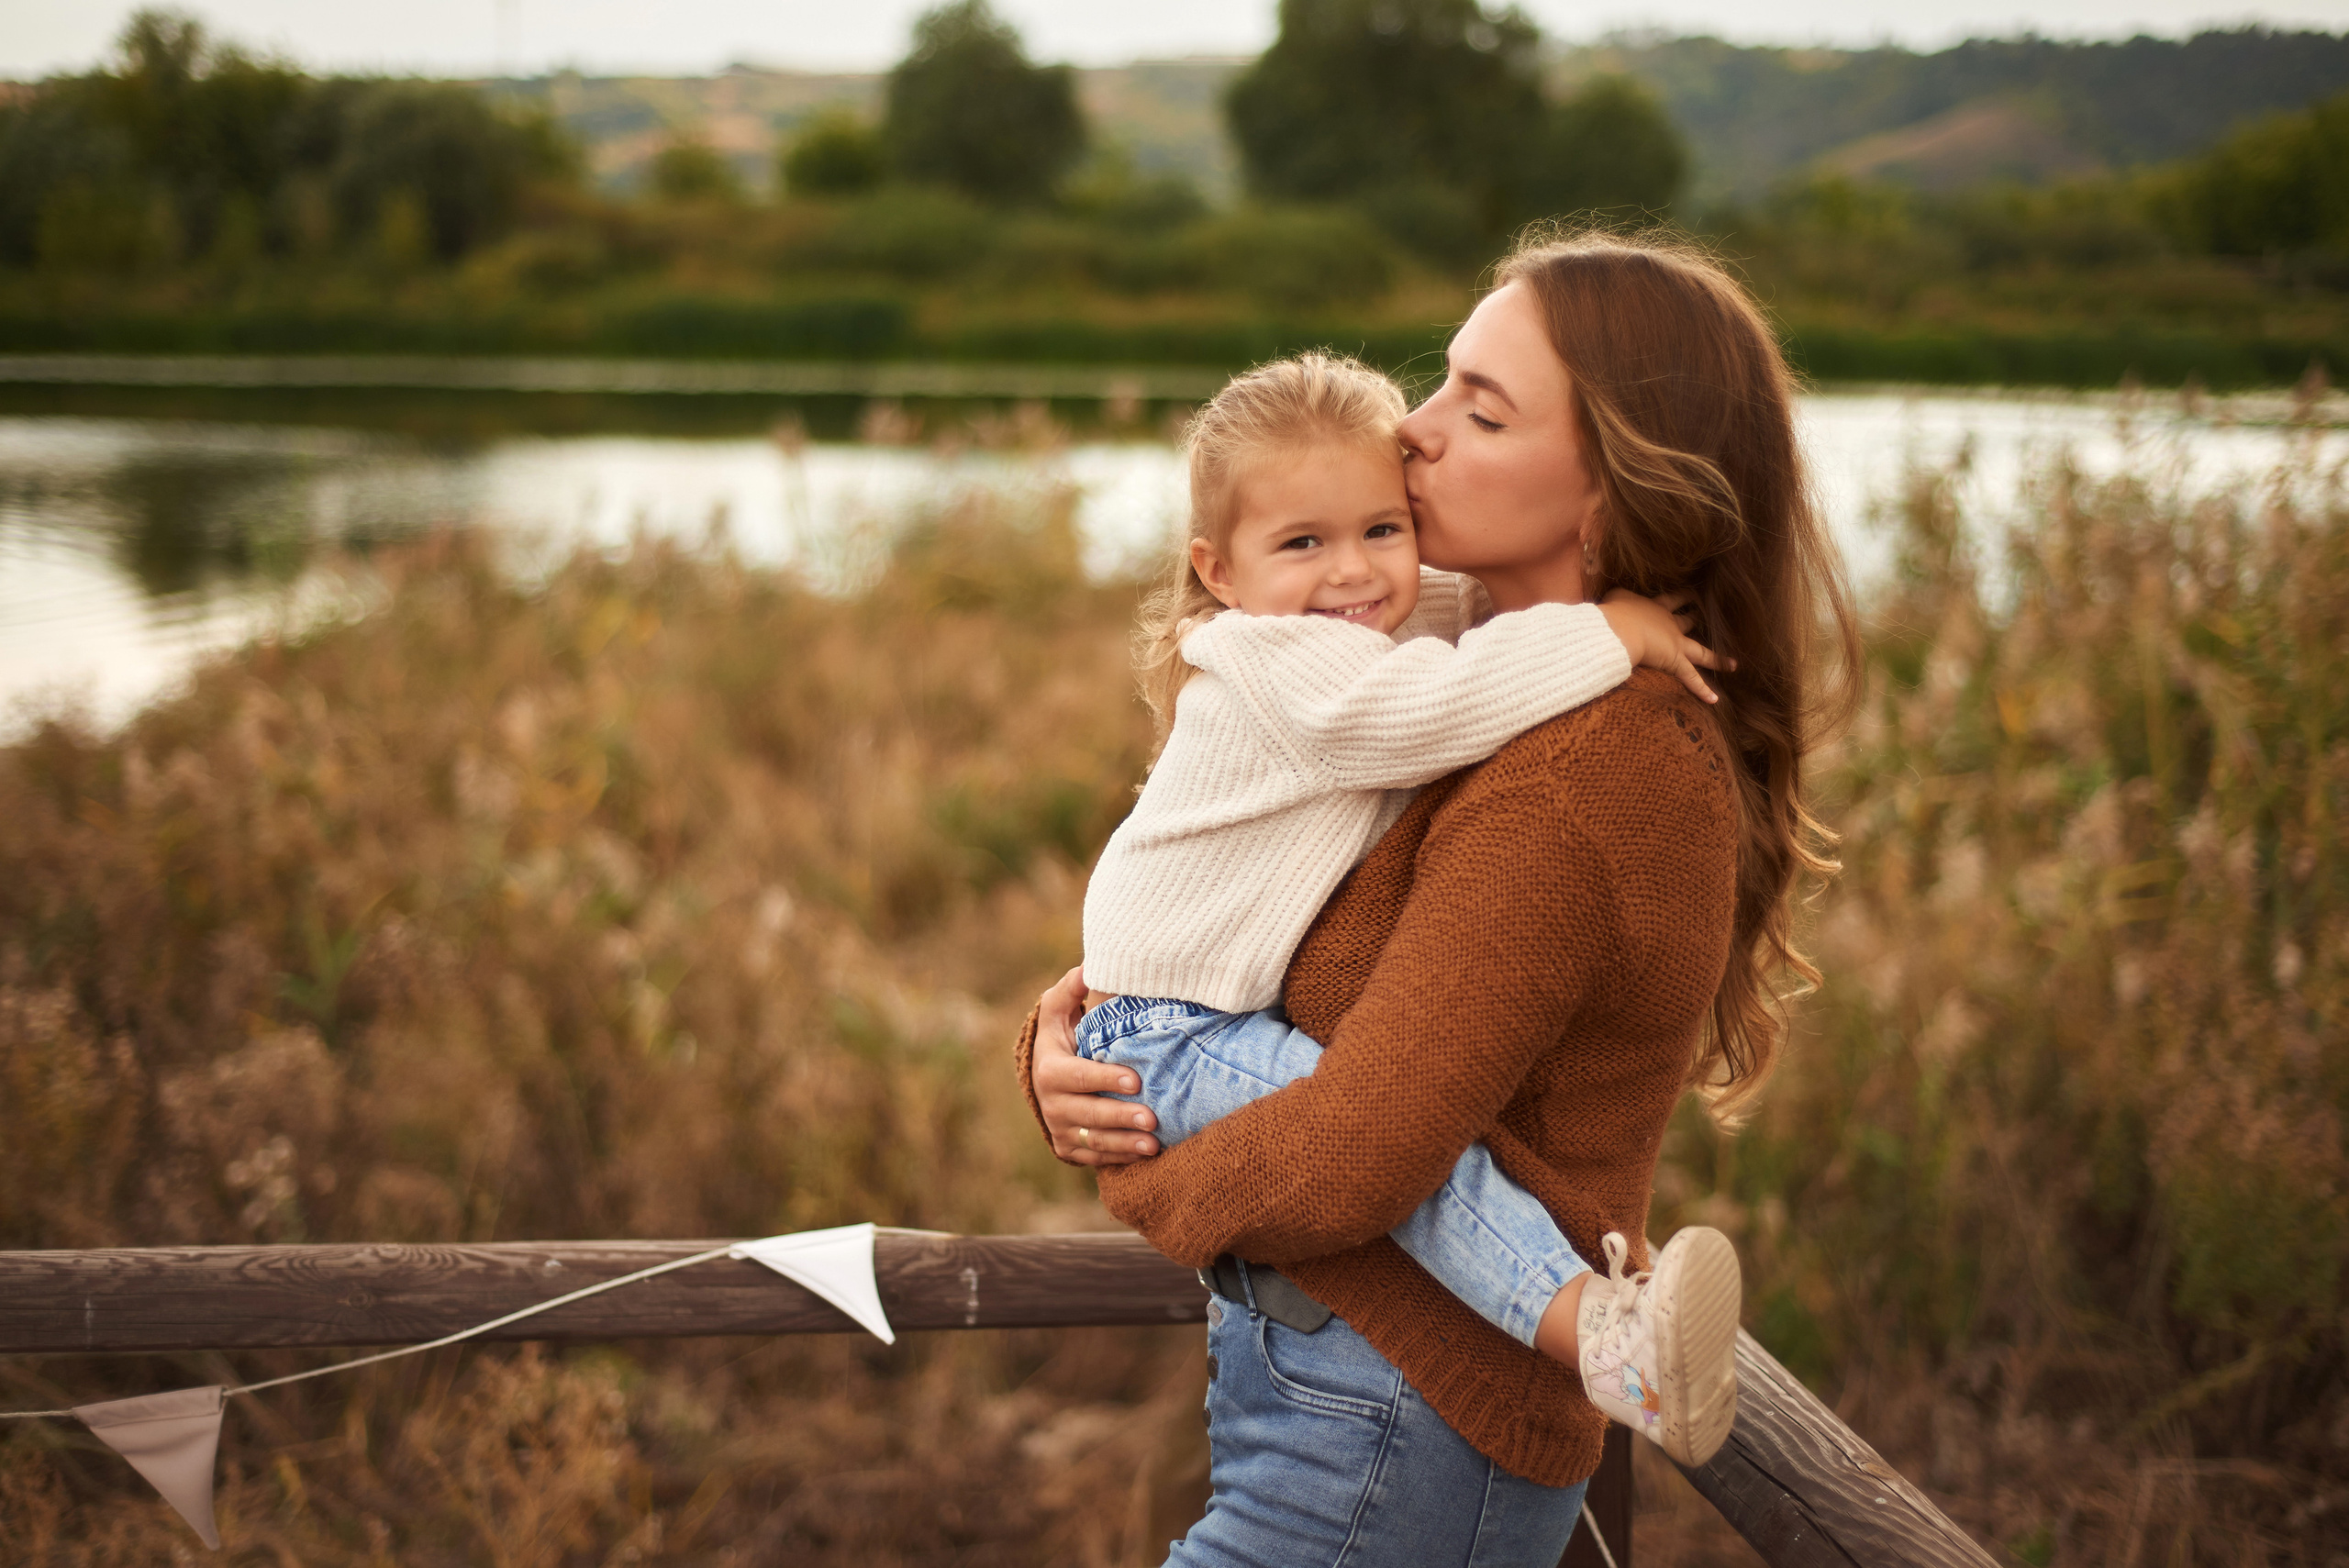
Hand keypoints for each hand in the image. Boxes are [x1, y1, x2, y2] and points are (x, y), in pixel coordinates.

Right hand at [1032, 967, 1159, 1166]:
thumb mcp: (1058, 1012)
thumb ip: (1069, 990)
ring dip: (1125, 1143)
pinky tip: (1146, 1155)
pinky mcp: (1070, 1148)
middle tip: (1152, 1118)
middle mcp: (1052, 1104)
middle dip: (1120, 1117)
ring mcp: (1061, 1128)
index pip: (1078, 1077)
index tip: (1135, 1079)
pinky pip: (1096, 1158)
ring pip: (1095, 1140)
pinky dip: (1121, 1158)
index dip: (1105, 1079)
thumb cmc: (1061, 1038)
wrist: (1045, 1077)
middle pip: (1089, 1114)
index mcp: (1050, 1070)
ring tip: (1155, 1143)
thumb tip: (1087, 969)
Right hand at [1598, 589, 1732, 703]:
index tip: (1694, 593)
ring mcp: (1676, 644)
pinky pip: (1691, 678)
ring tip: (1732, 665)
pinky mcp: (1675, 662)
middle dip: (1698, 621)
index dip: (1683, 596)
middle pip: (1689, 622)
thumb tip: (1615, 598)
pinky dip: (1702, 689)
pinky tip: (1714, 699)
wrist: (1619, 629)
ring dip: (1716, 659)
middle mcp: (1670, 624)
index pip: (1673, 599)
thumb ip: (1619, 597)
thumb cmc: (1614, 613)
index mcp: (1656, 607)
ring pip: (1701, 652)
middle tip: (1708, 622)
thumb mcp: (1615, 597)